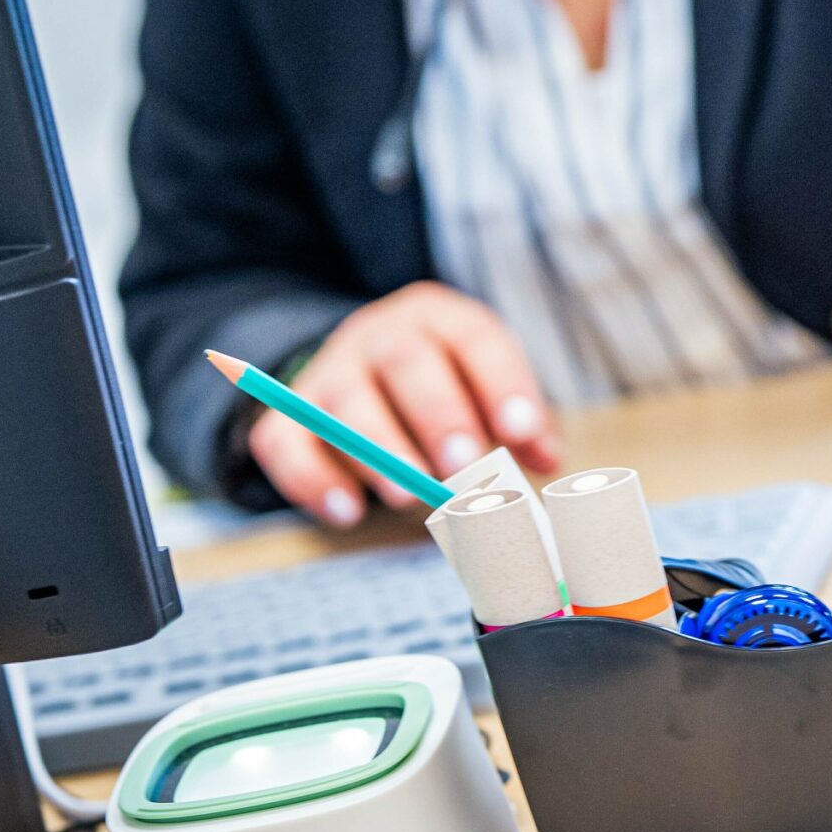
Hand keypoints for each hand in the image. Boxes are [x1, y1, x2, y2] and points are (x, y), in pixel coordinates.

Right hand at [248, 282, 560, 527]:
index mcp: (441, 319)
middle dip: (438, 416)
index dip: (501, 384)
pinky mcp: (286, 413)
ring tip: (409, 495)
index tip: (521, 431)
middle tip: (463, 466)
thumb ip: (519, 423)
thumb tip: (546, 461)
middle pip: (407, 364)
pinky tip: (348, 512)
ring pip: (347, 403)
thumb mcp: (486, 389)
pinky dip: (313, 480)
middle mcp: (382, 335)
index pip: (475, 339)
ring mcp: (329, 371)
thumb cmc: (444, 384)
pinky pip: (285, 443)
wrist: (358, 368)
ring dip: (380, 451)